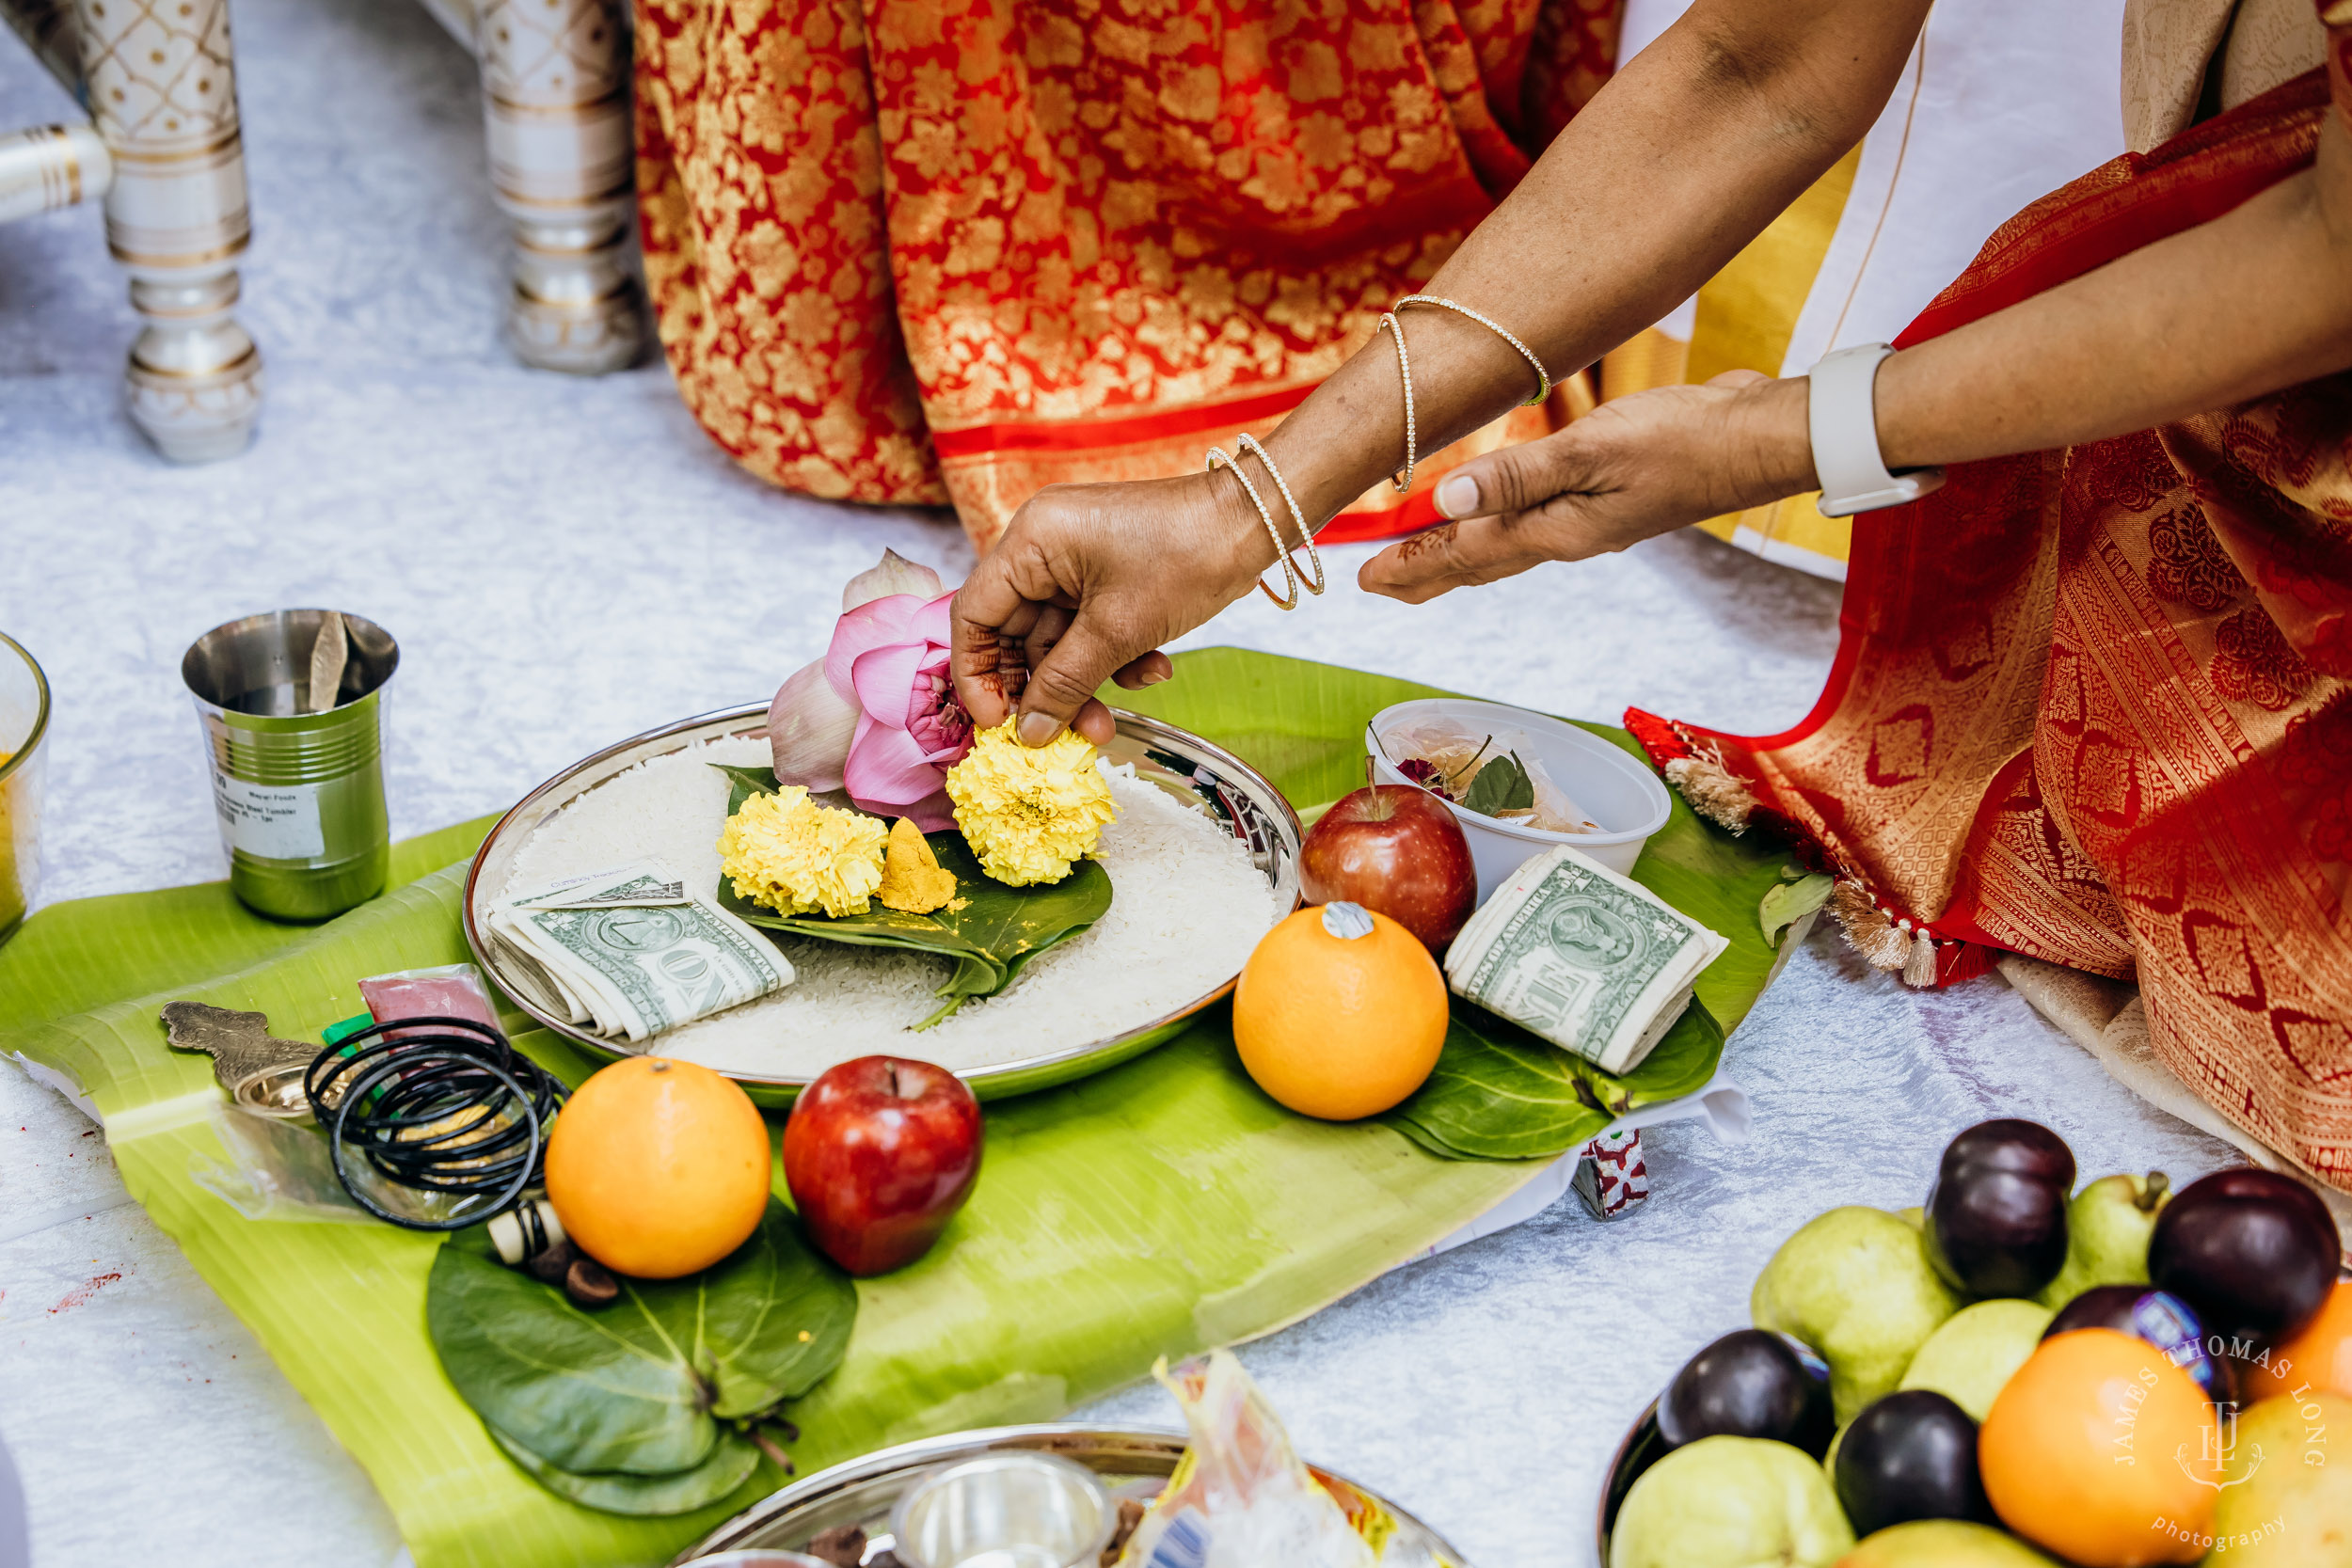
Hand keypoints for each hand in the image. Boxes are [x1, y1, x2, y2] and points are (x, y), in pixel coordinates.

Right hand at [950, 469, 1275, 744]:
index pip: (974, 614)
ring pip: (1058, 639)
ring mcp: (1076, 560)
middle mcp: (1043, 545)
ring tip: (1108, 723)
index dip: (978, 675)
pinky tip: (1151, 670)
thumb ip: (1065, 684)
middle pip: (1016, 634)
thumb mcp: (1118, 631)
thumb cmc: (1186, 557)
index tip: (997, 724)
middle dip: (1042, 689)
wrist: (1254, 523)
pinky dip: (1113, 658)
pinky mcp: (1107, 574)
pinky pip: (1090, 628)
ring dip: (1083, 682)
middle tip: (1057, 735)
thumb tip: (1028, 733)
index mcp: (1030, 541)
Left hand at [1358, 371, 1812, 602]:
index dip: (1411, 563)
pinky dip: (1500, 529)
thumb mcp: (1593, 452)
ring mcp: (1589, 520)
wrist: (1759, 439)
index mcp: (1556, 531)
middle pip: (1478, 563)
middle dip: (1424, 573)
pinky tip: (1502, 522)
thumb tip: (1445, 502)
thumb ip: (1517, 477)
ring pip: (1505, 547)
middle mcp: (1566, 536)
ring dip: (1458, 556)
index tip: (1364, 581)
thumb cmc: (1684, 441)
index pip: (1464, 553)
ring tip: (1424, 564)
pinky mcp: (1608, 496)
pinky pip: (1533, 522)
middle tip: (1378, 586)